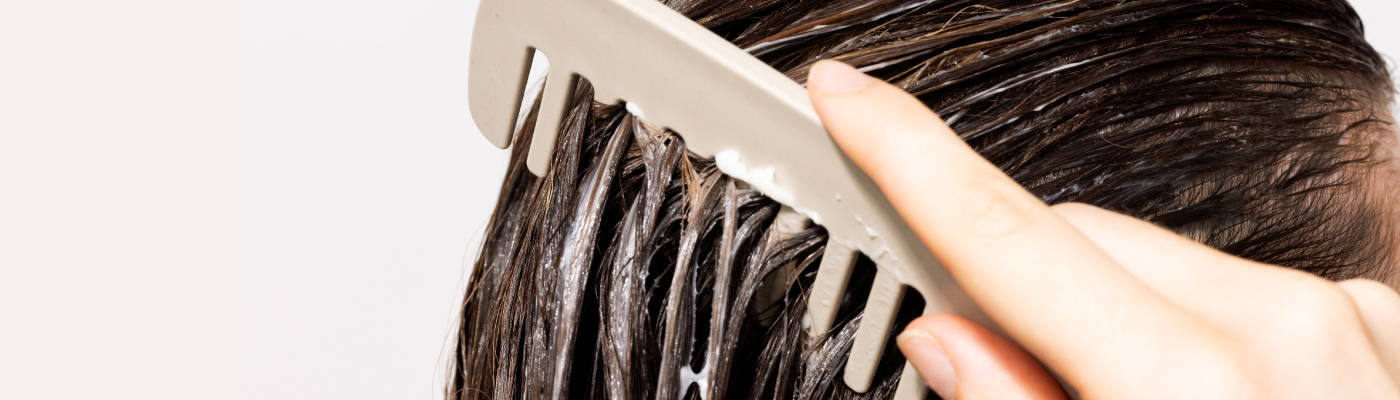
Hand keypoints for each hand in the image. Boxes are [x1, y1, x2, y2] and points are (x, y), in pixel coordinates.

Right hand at [806, 60, 1399, 398]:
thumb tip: (945, 344)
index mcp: (1196, 384)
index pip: (1009, 236)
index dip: (910, 158)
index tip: (848, 98)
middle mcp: (1285, 325)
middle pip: (1079, 246)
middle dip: (1021, 290)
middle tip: (989, 367)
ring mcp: (1352, 320)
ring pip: (1162, 265)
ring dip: (1116, 316)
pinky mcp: (1386, 325)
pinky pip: (1245, 291)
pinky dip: (1202, 330)